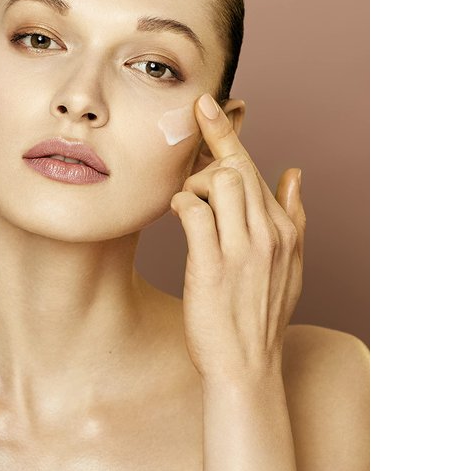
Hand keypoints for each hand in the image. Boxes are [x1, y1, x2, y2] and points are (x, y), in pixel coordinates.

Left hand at [170, 93, 305, 385]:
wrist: (246, 365)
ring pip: (219, 181)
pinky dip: (181, 203)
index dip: (225, 134)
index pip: (253, 168)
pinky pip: (193, 211)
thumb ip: (293, 215)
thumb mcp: (290, 264)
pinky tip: (177, 214)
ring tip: (186, 202)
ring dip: (193, 182)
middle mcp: (267, 233)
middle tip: (187, 169)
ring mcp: (241, 248)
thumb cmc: (260, 312)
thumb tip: (294, 172)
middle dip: (205, 155)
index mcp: (283, 229)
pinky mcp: (211, 264)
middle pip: (236, 167)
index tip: (205, 104)